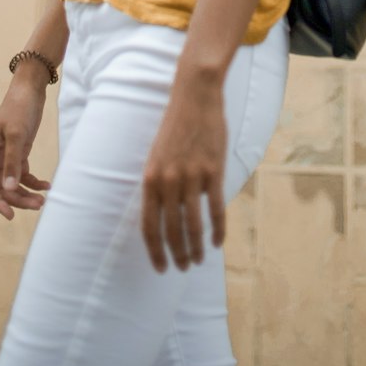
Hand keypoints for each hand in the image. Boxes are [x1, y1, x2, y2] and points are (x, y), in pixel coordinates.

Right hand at [0, 68, 52, 219]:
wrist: (31, 87)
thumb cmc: (20, 107)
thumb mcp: (17, 134)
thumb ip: (13, 162)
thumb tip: (9, 190)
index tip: (10, 215)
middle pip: (2, 187)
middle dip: (18, 199)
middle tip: (38, 206)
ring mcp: (8, 154)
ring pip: (14, 182)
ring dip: (27, 193)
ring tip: (43, 201)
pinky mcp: (20, 151)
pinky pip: (24, 173)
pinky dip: (34, 182)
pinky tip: (47, 185)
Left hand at [141, 72, 226, 272]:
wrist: (195, 97)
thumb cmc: (176, 126)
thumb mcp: (157, 155)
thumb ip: (158, 184)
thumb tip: (163, 215)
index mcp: (150, 178)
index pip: (148, 225)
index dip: (154, 250)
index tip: (160, 267)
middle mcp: (168, 180)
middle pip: (171, 230)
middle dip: (177, 254)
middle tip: (183, 268)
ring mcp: (191, 176)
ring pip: (193, 224)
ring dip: (195, 248)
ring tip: (198, 260)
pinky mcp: (213, 171)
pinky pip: (215, 209)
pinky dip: (217, 230)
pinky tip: (216, 243)